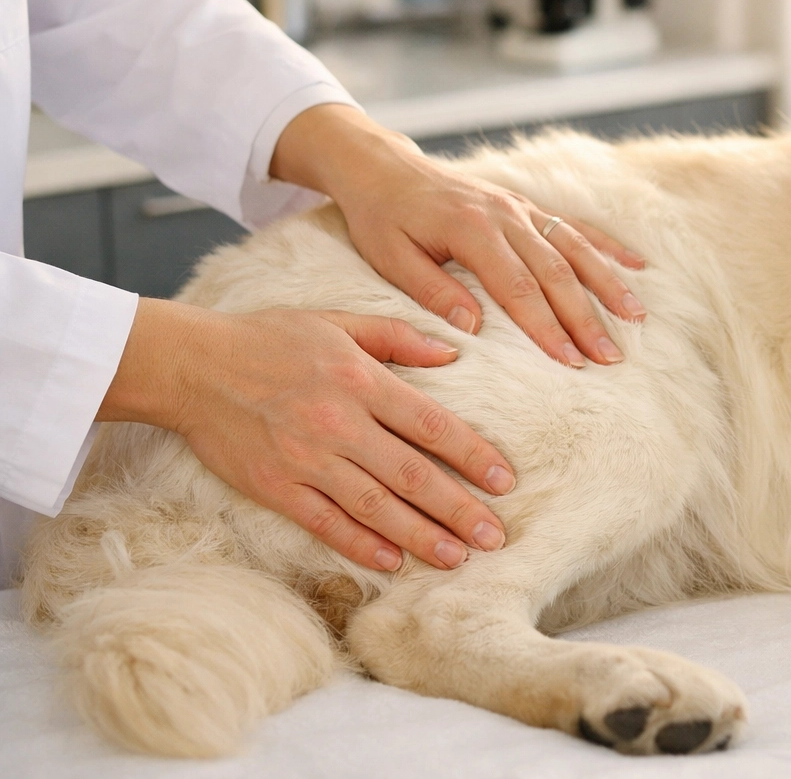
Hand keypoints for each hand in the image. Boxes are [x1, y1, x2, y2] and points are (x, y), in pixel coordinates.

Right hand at [98, 299, 515, 571]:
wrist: (191, 365)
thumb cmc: (268, 339)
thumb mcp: (338, 323)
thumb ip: (397, 337)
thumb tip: (452, 353)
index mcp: (360, 382)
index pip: (431, 426)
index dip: (472, 455)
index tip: (504, 481)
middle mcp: (339, 425)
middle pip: (412, 476)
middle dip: (458, 510)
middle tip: (495, 538)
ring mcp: (306, 460)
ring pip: (375, 507)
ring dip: (420, 537)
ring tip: (456, 558)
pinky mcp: (275, 486)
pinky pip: (325, 523)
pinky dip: (360, 545)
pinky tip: (391, 562)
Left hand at [271, 104, 646, 367]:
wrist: (384, 167)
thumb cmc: (381, 217)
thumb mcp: (389, 257)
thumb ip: (431, 290)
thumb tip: (474, 327)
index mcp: (471, 229)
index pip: (518, 287)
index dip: (547, 327)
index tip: (570, 361)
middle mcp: (506, 215)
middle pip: (556, 272)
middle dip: (586, 318)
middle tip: (610, 357)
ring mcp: (521, 208)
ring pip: (575, 248)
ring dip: (608, 285)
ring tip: (636, 319)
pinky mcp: (527, 205)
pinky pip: (575, 226)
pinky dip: (608, 246)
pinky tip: (637, 266)